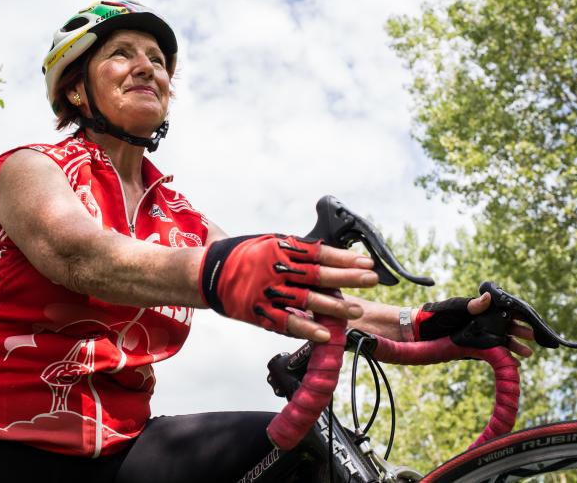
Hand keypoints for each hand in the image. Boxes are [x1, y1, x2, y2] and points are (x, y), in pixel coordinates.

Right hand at [199, 234, 376, 341]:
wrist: (205, 273)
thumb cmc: (241, 256)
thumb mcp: (268, 243)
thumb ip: (294, 250)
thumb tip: (324, 254)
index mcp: (282, 249)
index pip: (320, 253)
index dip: (344, 258)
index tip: (366, 261)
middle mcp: (277, 269)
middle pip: (319, 274)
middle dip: (348, 278)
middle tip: (371, 280)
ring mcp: (268, 292)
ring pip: (307, 300)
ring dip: (334, 306)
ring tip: (356, 310)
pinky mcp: (260, 312)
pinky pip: (287, 322)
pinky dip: (307, 328)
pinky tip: (325, 333)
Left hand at [414, 292, 534, 356]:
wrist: (421, 332)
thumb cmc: (436, 316)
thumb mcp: (453, 308)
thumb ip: (470, 305)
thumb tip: (488, 297)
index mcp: (480, 309)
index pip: (504, 310)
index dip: (518, 315)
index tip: (530, 319)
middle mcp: (483, 322)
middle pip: (507, 326)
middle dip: (521, 331)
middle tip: (533, 337)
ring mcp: (480, 335)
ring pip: (503, 340)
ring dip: (515, 346)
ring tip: (527, 353)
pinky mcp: (475, 348)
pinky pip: (494, 352)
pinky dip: (505, 357)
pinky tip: (514, 363)